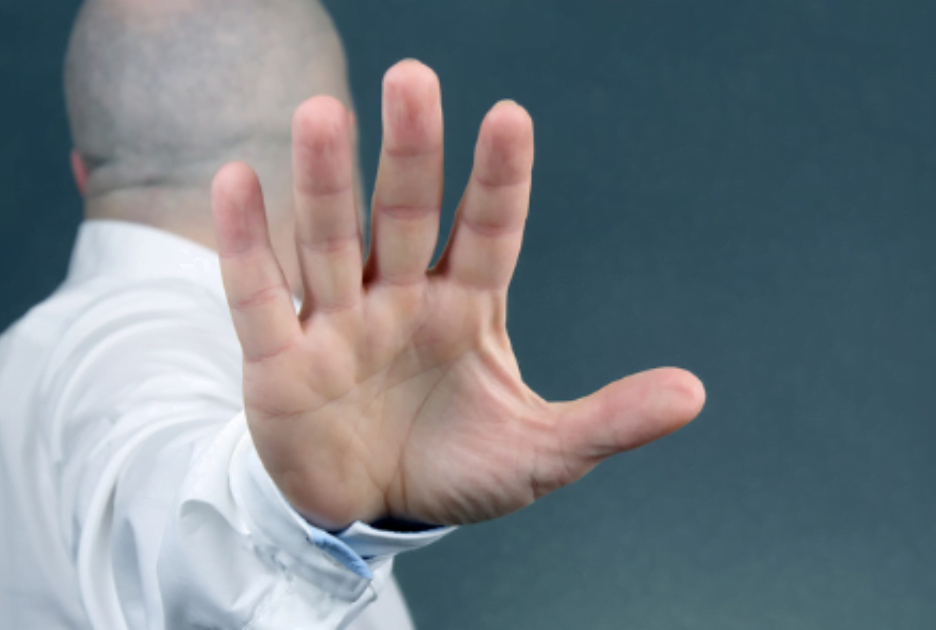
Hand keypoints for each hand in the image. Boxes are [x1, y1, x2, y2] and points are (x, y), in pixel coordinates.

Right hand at [210, 59, 704, 529]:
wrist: (371, 512)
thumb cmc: (456, 466)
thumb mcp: (542, 452)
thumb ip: (609, 420)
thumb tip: (695, 393)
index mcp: (468, 307)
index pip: (488, 231)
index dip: (499, 178)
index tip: (509, 117)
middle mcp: (401, 298)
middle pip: (405, 215)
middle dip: (409, 152)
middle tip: (413, 77)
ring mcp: (338, 322)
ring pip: (330, 240)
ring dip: (324, 181)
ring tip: (324, 112)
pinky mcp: (279, 360)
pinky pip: (260, 296)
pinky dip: (247, 243)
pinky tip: (240, 180)